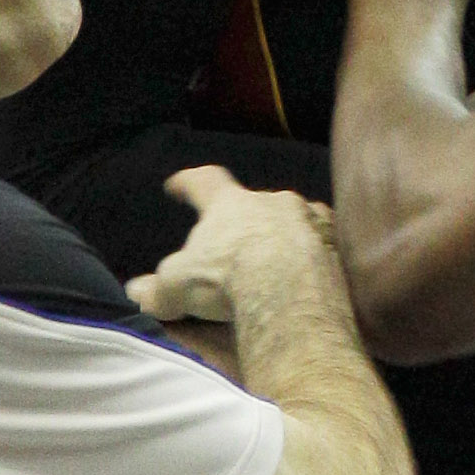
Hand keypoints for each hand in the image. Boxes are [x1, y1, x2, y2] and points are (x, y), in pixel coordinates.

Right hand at [131, 165, 335, 325]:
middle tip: (241, 241)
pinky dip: (318, 258)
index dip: (190, 182)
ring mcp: (311, 222)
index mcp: (231, 204)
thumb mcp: (177, 286)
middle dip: (249, 218)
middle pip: (257, 202)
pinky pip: (327, 248)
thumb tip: (135, 291)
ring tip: (282, 259)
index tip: (179, 183)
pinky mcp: (338, 249)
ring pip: (298, 220)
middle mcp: (273, 202)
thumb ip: (156, 288)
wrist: (290, 292)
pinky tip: (314, 277)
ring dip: (288, 235)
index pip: (206, 182)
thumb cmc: (225, 278)